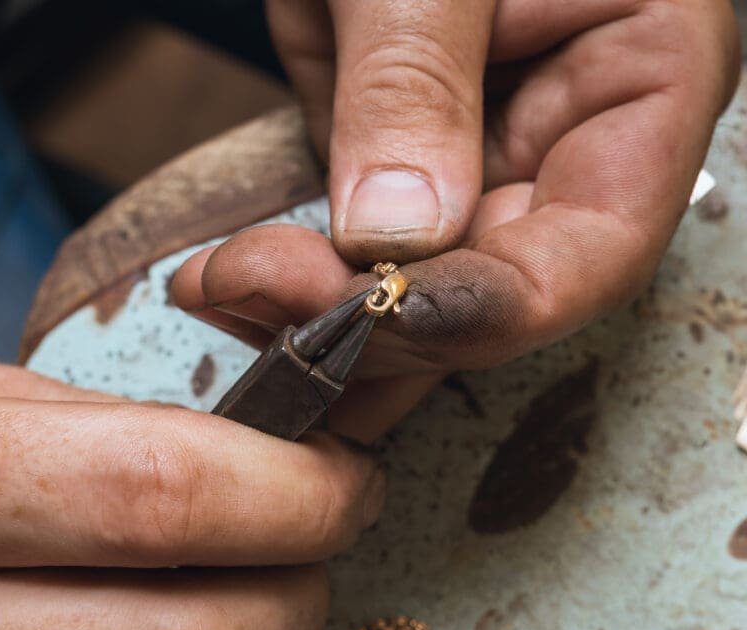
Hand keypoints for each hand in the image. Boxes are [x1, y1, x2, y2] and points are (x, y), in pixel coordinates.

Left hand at [172, 0, 739, 439]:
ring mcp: (473, 164)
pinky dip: (290, 284)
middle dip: (371, 319)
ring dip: (316, 321)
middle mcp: (562, 142)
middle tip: (256, 291)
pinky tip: (225, 281)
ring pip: (415, 298)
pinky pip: (354, 261)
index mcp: (639, 76)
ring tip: (221, 288)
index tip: (368, 310)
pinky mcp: (395, 168)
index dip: (483, 308)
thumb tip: (398, 233)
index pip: (591, 252)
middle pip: (490, 296)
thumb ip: (417, 79)